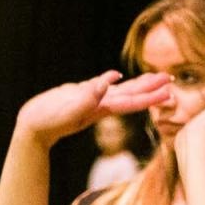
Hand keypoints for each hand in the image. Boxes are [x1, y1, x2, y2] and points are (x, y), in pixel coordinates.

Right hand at [15, 71, 170, 147]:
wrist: (34, 127)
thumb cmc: (49, 121)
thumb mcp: (69, 109)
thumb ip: (88, 96)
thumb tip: (108, 81)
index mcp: (102, 108)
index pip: (132, 101)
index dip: (151, 96)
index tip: (168, 91)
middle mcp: (101, 104)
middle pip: (132, 94)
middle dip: (152, 87)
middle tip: (170, 78)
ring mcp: (91, 100)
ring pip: (120, 90)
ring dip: (138, 84)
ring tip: (153, 78)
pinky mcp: (80, 95)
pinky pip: (101, 85)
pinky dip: (111, 80)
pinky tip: (116, 77)